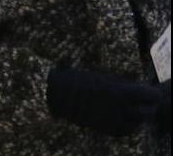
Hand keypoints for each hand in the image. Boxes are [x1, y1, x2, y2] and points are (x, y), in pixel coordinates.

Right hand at [47, 67, 161, 135]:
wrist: (56, 94)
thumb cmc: (79, 80)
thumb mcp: (102, 76)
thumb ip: (122, 83)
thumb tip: (138, 87)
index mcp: (119, 91)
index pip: (150, 96)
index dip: (152, 94)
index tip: (148, 92)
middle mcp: (119, 107)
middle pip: (147, 111)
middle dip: (147, 106)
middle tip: (143, 101)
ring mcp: (112, 120)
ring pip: (138, 123)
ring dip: (138, 117)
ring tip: (132, 110)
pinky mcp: (104, 129)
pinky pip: (125, 131)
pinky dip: (128, 126)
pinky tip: (123, 118)